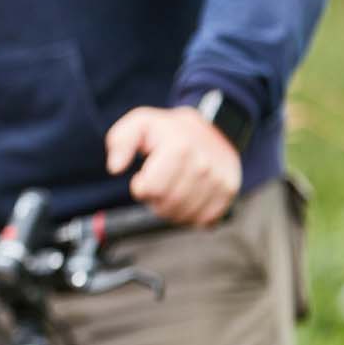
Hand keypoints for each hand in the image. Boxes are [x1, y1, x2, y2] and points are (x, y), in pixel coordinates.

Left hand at [106, 106, 241, 225]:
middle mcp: (203, 165)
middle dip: (154, 200)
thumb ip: (120, 142)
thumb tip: (115, 168)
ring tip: (171, 190)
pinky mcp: (229, 192)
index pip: (151, 189)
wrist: (212, 128)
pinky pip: (202, 220)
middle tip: (157, 185)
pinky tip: (186, 198)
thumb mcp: (139, 124)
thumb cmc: (168, 130)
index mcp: (179, 148)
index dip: (140, 187)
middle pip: (167, 205)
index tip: (143, 176)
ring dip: (170, 209)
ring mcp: (220, 180)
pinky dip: (189, 215)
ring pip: (184, 216)